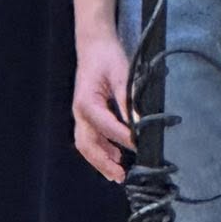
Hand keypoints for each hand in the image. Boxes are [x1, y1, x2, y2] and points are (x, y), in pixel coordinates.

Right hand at [72, 33, 133, 182]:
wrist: (94, 45)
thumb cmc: (107, 57)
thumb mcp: (122, 75)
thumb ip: (129, 101)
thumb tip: (140, 124)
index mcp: (86, 103)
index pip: (106, 127)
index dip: (123, 138)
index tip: (140, 147)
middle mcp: (80, 112)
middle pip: (87, 144)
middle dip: (103, 162)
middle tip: (120, 176)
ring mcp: (81, 115)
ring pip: (87, 144)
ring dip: (101, 160)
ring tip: (118, 172)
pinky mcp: (87, 115)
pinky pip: (91, 138)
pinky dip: (102, 150)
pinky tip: (116, 156)